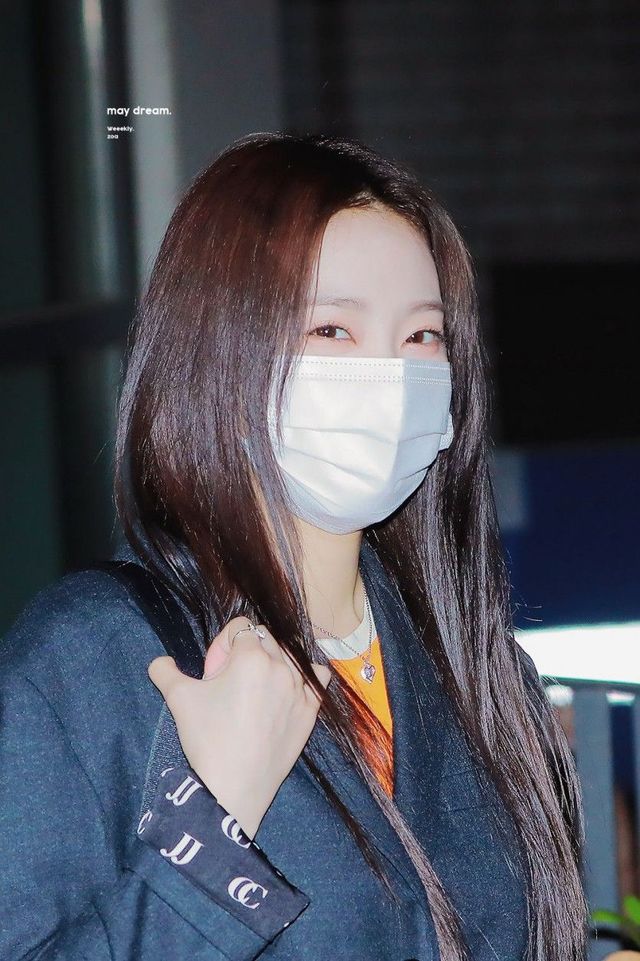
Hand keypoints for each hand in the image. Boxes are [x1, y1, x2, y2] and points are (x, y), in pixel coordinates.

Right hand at [147, 616, 331, 837]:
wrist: (233, 788)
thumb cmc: (207, 739)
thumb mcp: (178, 699)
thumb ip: (165, 671)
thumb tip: (160, 663)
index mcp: (250, 656)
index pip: (241, 627)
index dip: (224, 643)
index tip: (216, 669)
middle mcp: (280, 666)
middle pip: (266, 638)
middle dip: (247, 651)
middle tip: (231, 682)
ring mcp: (300, 688)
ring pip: (290, 656)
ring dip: (273, 662)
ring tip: (257, 688)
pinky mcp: (311, 710)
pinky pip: (317, 678)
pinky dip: (306, 678)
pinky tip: (290, 688)